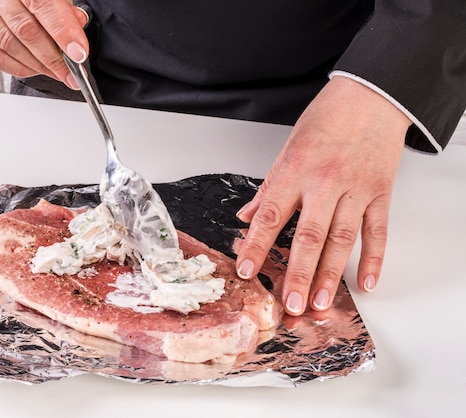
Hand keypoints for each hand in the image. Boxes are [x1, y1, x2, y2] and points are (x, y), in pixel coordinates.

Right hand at [0, 0, 88, 87]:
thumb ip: (63, 10)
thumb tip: (75, 34)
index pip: (43, 5)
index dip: (63, 32)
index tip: (78, 54)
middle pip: (25, 29)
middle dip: (53, 58)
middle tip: (71, 73)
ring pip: (9, 45)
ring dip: (38, 66)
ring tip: (57, 73)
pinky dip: (18, 67)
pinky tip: (35, 68)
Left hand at [235, 76, 411, 315]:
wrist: (369, 96)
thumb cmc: (326, 119)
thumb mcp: (287, 149)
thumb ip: (268, 188)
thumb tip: (245, 216)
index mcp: (295, 171)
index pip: (270, 216)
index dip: (257, 245)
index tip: (248, 271)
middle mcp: (324, 183)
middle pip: (309, 235)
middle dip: (298, 273)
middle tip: (291, 303)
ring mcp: (355, 189)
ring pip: (341, 239)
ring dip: (330, 273)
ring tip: (319, 301)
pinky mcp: (380, 192)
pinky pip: (378, 231)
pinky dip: (373, 258)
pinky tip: (365, 281)